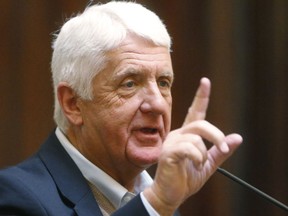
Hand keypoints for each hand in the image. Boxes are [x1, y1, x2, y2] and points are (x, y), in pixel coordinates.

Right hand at [144, 77, 242, 214]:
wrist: (170, 194)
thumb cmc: (186, 178)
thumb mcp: (208, 164)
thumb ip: (221, 151)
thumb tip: (238, 137)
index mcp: (186, 135)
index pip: (195, 112)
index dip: (201, 97)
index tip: (205, 81)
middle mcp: (178, 135)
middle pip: (200, 123)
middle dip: (216, 135)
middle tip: (224, 148)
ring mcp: (171, 142)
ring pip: (196, 138)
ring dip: (204, 153)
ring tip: (199, 164)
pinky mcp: (168, 152)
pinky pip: (188, 148)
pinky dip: (197, 157)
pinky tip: (194, 164)